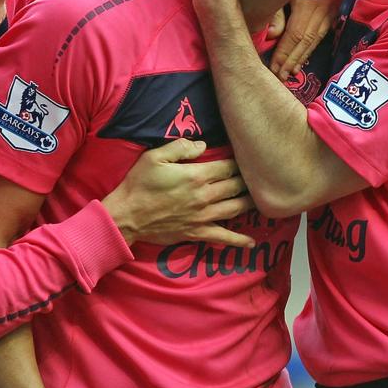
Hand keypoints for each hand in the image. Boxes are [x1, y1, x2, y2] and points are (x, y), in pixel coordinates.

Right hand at [103, 138, 254, 247]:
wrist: (127, 216)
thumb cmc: (139, 184)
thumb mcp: (154, 157)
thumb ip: (180, 147)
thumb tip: (203, 145)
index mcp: (196, 176)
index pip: (227, 167)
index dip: (239, 162)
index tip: (246, 159)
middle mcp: (204, 197)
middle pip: (236, 186)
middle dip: (248, 180)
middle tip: (257, 177)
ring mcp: (203, 217)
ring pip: (235, 209)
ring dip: (250, 204)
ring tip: (260, 199)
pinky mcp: (197, 233)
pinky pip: (223, 237)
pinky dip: (239, 240)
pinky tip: (251, 243)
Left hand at [269, 0, 345, 80]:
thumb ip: (275, 13)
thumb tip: (274, 37)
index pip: (297, 33)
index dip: (285, 52)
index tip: (274, 67)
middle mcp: (327, 1)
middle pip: (308, 38)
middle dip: (292, 59)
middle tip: (280, 76)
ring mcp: (335, 4)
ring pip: (317, 37)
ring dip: (302, 56)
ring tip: (290, 72)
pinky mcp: (337, 8)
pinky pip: (323, 32)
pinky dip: (311, 46)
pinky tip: (302, 58)